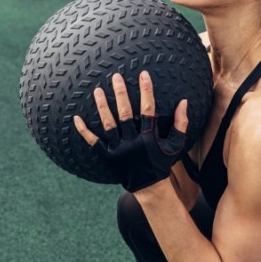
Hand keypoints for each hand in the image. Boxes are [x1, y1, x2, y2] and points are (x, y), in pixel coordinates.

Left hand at [73, 70, 188, 191]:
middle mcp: (132, 142)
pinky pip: (93, 142)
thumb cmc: (162, 162)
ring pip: (108, 125)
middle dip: (121, 94)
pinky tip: (76, 117)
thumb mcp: (175, 145)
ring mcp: (118, 150)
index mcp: (149, 137)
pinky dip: (84, 130)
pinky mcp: (107, 157)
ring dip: (102, 107)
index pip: (148, 109)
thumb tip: (184, 102)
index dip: (146, 91)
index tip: (143, 74)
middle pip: (125, 114)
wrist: (148, 187)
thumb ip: (181, 123)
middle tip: (116, 76)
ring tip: (97, 90)